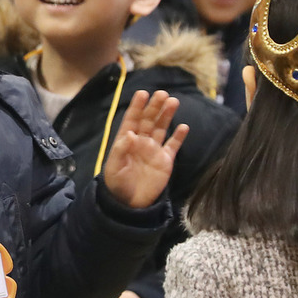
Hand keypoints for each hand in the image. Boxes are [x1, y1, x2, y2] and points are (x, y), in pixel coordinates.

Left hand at [103, 90, 187, 208]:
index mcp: (126, 141)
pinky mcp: (165, 160)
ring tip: (173, 102)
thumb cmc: (117, 184)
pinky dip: (178, 136)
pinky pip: (172, 145)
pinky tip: (184, 126)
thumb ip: (120, 150)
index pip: (132, 120)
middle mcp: (141, 142)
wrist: (130, 204)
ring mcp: (154, 150)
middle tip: (162, 94)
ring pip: (161, 128)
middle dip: (155, 107)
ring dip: (166, 115)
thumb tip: (130, 134)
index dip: (137, 106)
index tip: (142, 93)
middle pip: (148, 120)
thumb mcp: (114, 167)